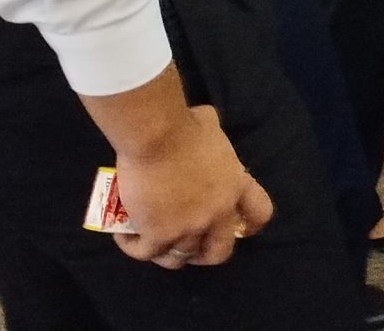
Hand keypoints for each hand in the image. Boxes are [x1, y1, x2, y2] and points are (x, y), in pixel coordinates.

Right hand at [110, 105, 272, 268]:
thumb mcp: (211, 127)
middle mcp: (218, 214)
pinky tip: (123, 237)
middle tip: (189, 247)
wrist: (157, 135)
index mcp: (235, 186)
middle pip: (219, 252)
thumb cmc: (184, 125)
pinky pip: (147, 253)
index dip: (249, 226)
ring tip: (152, 245)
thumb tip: (201, 126)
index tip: (239, 229)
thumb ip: (212, 138)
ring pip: (180, 258)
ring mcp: (189, 228)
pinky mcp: (159, 235)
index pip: (260, 214)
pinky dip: (134, 247)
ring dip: (166, 253)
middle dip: (204, 254)